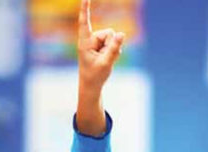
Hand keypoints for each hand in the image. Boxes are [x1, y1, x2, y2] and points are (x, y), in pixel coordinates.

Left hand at [76, 0, 124, 135]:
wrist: (92, 85)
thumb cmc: (94, 76)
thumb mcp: (106, 63)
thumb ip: (114, 49)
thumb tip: (122, 34)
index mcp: (85, 43)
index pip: (85, 24)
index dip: (85, 10)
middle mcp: (90, 40)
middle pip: (109, 32)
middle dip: (112, 44)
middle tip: (105, 59)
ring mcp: (96, 43)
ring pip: (113, 37)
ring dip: (113, 48)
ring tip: (105, 60)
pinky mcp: (102, 46)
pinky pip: (115, 43)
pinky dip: (115, 51)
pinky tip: (108, 59)